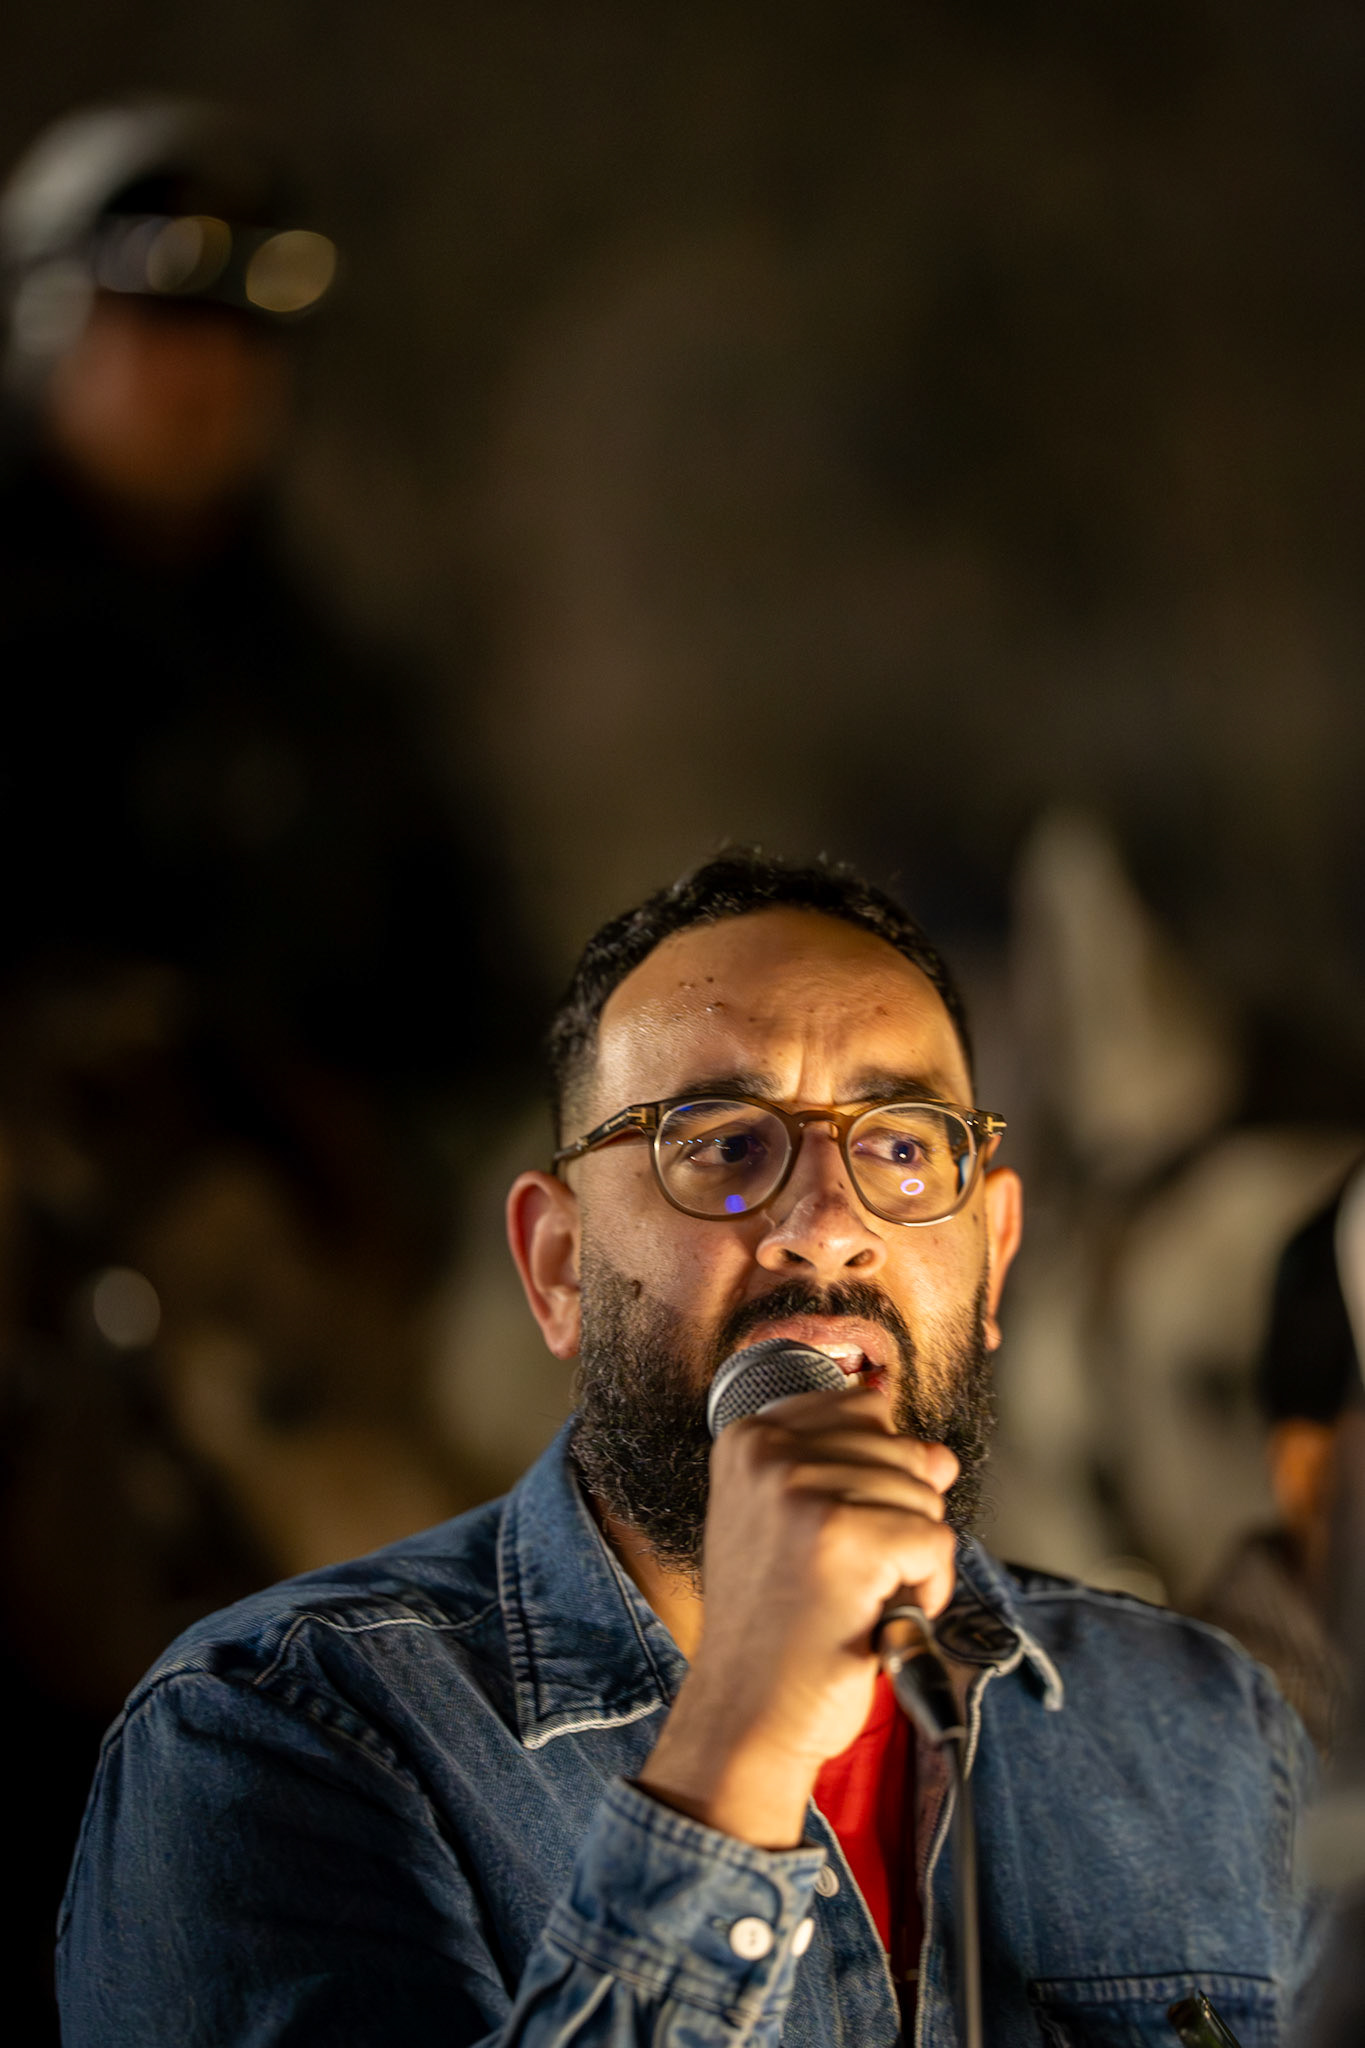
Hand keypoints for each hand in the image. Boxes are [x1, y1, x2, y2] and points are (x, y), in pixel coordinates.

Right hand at [636, 1384, 956, 1847]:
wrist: (748, 1715)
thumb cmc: (775, 1629)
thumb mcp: (804, 1525)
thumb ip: (864, 1473)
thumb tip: (940, 1455)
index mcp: (748, 1439)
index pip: (864, 1407)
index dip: (874, 1473)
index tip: (836, 1528)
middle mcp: (769, 1453)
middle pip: (901, 1449)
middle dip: (897, 1517)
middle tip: (843, 1575)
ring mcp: (805, 1491)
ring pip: (925, 1494)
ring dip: (910, 1559)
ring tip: (854, 1598)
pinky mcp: (847, 1538)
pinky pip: (937, 1543)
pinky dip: (926, 1591)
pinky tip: (877, 1616)